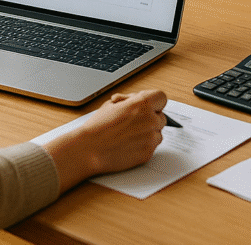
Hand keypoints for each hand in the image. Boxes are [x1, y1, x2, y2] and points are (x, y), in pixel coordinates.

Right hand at [38, 89, 167, 191]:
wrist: (89, 149)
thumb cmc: (98, 126)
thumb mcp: (112, 104)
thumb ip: (130, 100)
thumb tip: (139, 100)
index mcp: (142, 104)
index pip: (161, 97)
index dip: (154, 101)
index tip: (147, 105)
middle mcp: (150, 120)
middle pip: (161, 116)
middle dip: (150, 118)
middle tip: (134, 122)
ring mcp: (150, 138)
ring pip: (158, 132)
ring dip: (149, 132)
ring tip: (129, 134)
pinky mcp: (148, 153)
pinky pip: (153, 146)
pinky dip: (144, 145)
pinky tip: (129, 143)